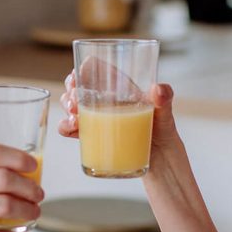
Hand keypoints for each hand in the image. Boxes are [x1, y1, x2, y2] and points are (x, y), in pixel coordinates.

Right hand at [58, 71, 178, 154]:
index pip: (96, 70)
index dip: (83, 69)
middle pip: (79, 86)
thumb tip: (159, 89)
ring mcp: (98, 119)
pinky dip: (66, 127)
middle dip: (70, 90)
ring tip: (75, 118)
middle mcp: (106, 101)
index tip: (78, 76)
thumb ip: (165, 99)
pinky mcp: (93, 137)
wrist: (161, 163)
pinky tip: (71, 129)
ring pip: (72, 106)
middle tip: (76, 102)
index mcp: (120, 88)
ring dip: (66, 108)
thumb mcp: (166, 114)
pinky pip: (71, 129)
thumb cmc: (164, 133)